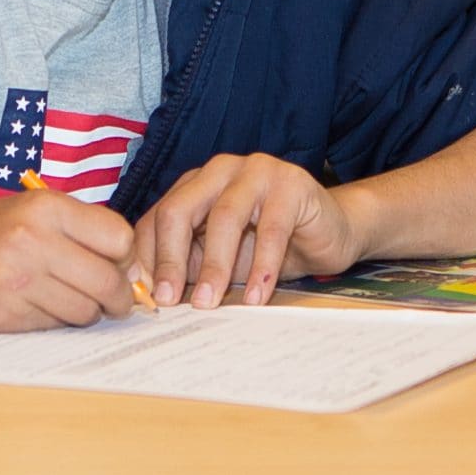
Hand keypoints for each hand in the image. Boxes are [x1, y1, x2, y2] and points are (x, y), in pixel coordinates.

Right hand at [0, 192, 137, 330]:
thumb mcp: (35, 211)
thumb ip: (83, 231)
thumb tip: (135, 271)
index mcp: (47, 207)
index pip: (119, 238)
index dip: (126, 258)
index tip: (120, 266)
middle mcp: (33, 240)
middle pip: (107, 281)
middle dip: (119, 297)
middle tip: (115, 301)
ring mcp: (17, 279)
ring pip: (85, 310)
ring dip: (88, 312)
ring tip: (72, 300)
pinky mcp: (6, 312)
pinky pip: (55, 325)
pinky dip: (58, 320)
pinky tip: (41, 306)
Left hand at [136, 153, 360, 308]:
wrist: (330, 233)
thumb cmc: (270, 245)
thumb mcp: (220, 258)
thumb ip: (187, 265)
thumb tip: (148, 294)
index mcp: (195, 184)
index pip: (157, 218)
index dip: (147, 258)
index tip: (145, 297)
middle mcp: (220, 171)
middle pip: (180, 210)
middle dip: (170, 259)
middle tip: (168, 299)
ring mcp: (257, 171)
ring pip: (225, 217)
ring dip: (215, 266)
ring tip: (209, 303)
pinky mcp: (292, 184)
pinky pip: (272, 229)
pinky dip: (261, 267)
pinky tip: (256, 296)